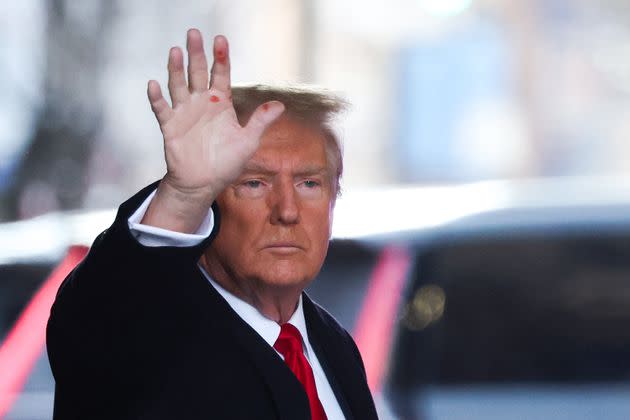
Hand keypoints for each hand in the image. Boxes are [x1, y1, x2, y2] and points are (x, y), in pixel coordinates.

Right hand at [142, 29, 284, 232]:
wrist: (204, 183)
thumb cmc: (226, 163)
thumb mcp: (248, 141)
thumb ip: (260, 121)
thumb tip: (281, 105)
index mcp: (221, 103)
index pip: (220, 74)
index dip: (221, 58)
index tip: (220, 40)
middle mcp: (201, 103)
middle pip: (197, 72)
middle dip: (196, 53)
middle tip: (193, 33)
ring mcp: (184, 113)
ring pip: (178, 85)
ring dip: (176, 69)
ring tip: (175, 51)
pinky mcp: (170, 126)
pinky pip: (162, 109)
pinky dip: (157, 98)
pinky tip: (153, 84)